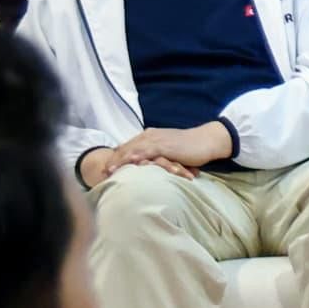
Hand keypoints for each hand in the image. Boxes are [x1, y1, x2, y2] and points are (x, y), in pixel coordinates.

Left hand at [90, 124, 228, 183]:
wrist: (207, 140)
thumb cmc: (191, 149)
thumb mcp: (171, 152)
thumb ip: (159, 157)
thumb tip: (151, 169)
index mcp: (150, 136)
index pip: (128, 147)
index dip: (116, 157)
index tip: (106, 168)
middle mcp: (150, 136)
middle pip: (126, 147)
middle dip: (113, 159)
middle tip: (101, 171)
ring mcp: (156, 140)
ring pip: (132, 149)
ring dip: (119, 160)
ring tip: (109, 170)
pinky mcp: (164, 145)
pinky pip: (146, 152)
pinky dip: (135, 158)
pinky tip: (128, 164)